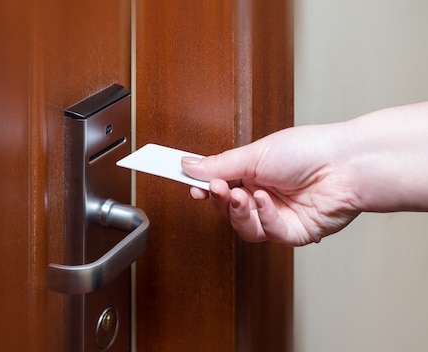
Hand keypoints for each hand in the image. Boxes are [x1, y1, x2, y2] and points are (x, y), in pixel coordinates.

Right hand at [181, 124, 360, 245]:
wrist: (346, 165)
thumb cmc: (309, 150)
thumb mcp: (255, 154)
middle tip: (214, 188)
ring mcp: (277, 216)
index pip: (219, 183)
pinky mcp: (293, 232)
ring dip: (238, 212)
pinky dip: (264, 216)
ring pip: (244, 227)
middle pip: (227, 209)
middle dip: (218, 200)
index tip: (184, 182)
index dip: (201, 185)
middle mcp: (263, 196)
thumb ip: (219, 165)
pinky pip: (267, 233)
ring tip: (241, 195)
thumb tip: (188, 165)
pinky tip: (266, 200)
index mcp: (253, 174)